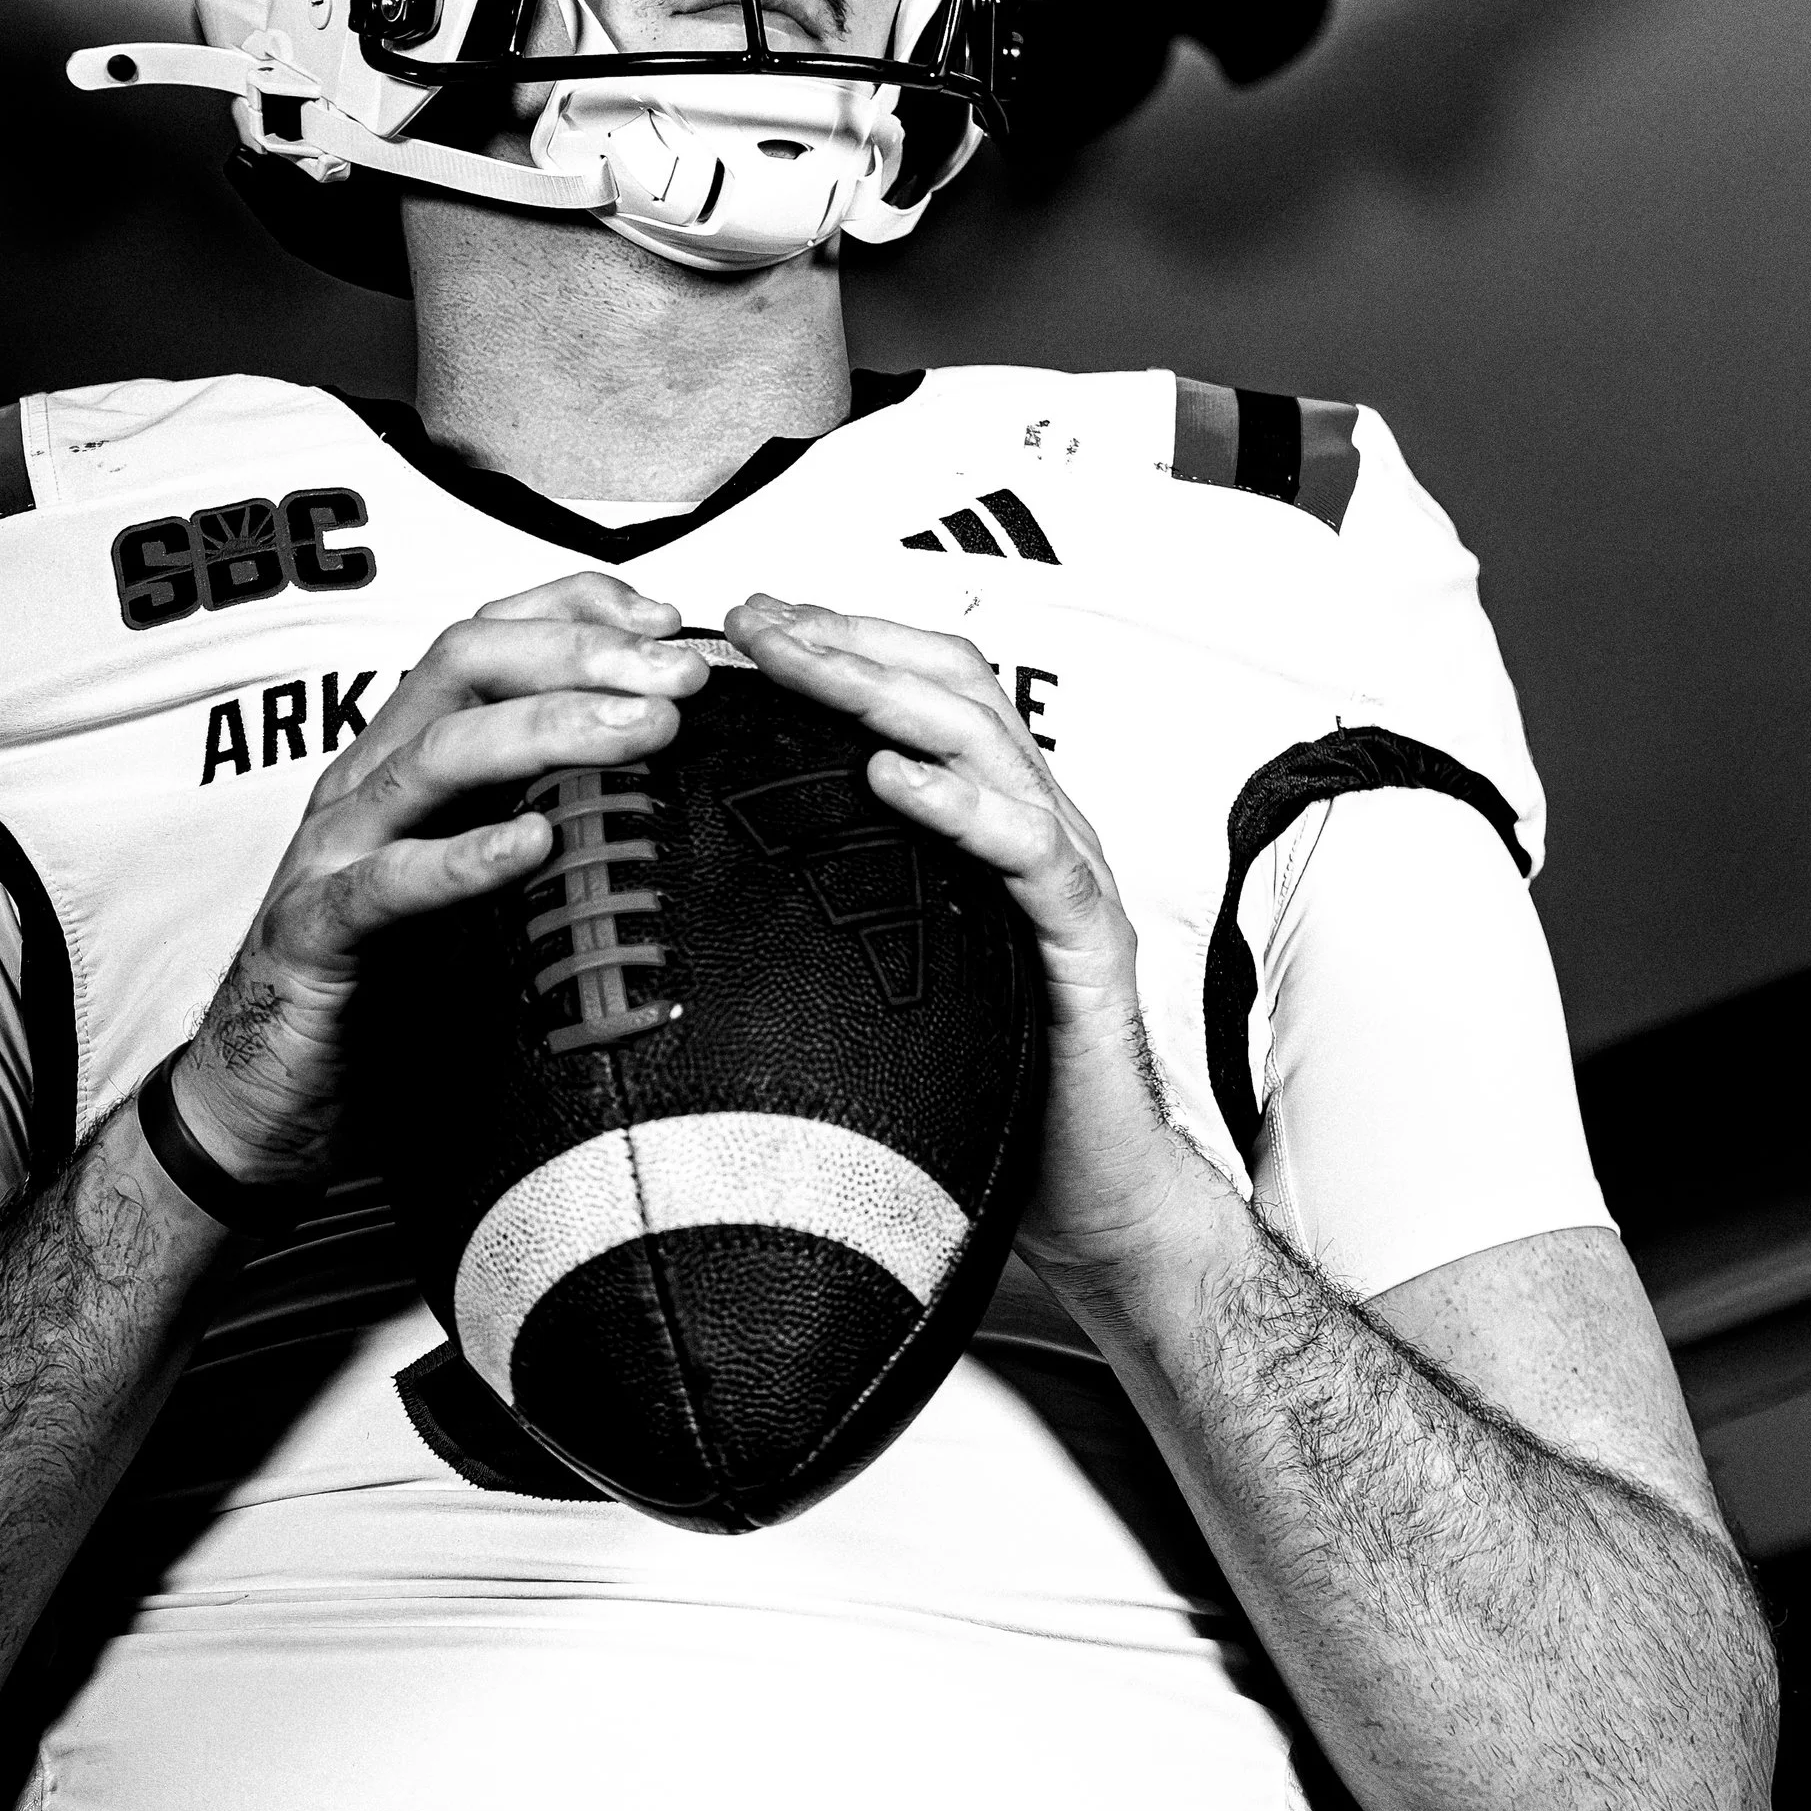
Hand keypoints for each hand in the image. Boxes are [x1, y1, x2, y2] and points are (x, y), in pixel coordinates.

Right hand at [171, 575, 706, 1183]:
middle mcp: (370, 782)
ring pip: (435, 753)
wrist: (269, 1092)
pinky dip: (461, 858)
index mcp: (410, 757)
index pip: (489, 636)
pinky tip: (531, 845)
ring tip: (637, 734)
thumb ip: (549, 823)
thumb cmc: (387, 984)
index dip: (578, 610)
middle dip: (579, 654)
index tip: (671, 622)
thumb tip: (670, 786)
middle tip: (678, 679)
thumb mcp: (480, 882)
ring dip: (545, 728)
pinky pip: (387, 884)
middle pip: (465, 665)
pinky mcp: (314, 932)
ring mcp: (335, 851)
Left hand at [724, 594, 1199, 1291]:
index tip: (746, 625)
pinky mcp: (1086, 936)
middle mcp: (1033, 827)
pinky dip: (959, 802)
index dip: (839, 643)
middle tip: (753, 622)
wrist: (1091, 1188)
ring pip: (984, 740)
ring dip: (883, 689)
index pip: (920, 693)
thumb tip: (719, 881)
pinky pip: (1028, 847)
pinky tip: (895, 778)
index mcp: (987, 826)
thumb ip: (838, 909)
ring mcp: (1064, 874)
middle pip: (949, 686)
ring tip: (802, 663)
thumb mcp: (894, 972)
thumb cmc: (995, 1082)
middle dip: (845, 639)